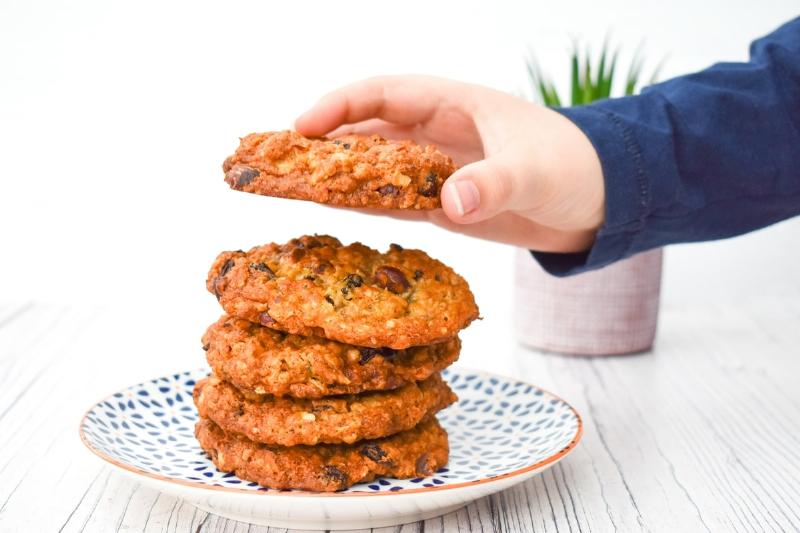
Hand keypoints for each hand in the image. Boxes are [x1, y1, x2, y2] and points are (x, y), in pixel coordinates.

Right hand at [295, 75, 604, 252]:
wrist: (603, 201)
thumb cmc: (578, 168)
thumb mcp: (539, 172)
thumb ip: (496, 182)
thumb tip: (451, 202)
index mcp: (456, 105)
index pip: (385, 95)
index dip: (340, 106)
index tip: (300, 126)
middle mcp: (438, 134)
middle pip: (367, 131)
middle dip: (321, 141)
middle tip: (270, 157)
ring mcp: (438, 170)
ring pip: (374, 168)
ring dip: (335, 175)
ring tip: (286, 185)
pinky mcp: (445, 203)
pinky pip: (394, 201)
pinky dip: (363, 205)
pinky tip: (333, 210)